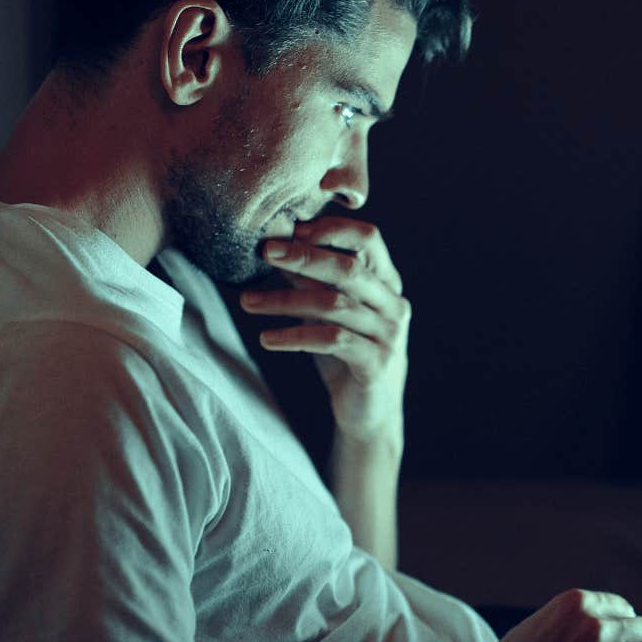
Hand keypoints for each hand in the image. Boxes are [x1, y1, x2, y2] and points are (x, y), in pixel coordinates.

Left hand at [241, 217, 408, 438]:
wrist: (368, 412)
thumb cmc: (345, 355)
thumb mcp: (327, 312)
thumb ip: (309, 281)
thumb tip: (274, 246)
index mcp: (386, 282)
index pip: (369, 238)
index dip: (331, 229)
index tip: (291, 230)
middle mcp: (393, 304)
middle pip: (349, 269)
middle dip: (303, 256)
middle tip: (265, 252)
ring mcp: (389, 334)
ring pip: (335, 305)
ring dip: (285, 300)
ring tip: (248, 302)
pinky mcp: (376, 363)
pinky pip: (332, 341)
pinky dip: (295, 337)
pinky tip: (268, 339)